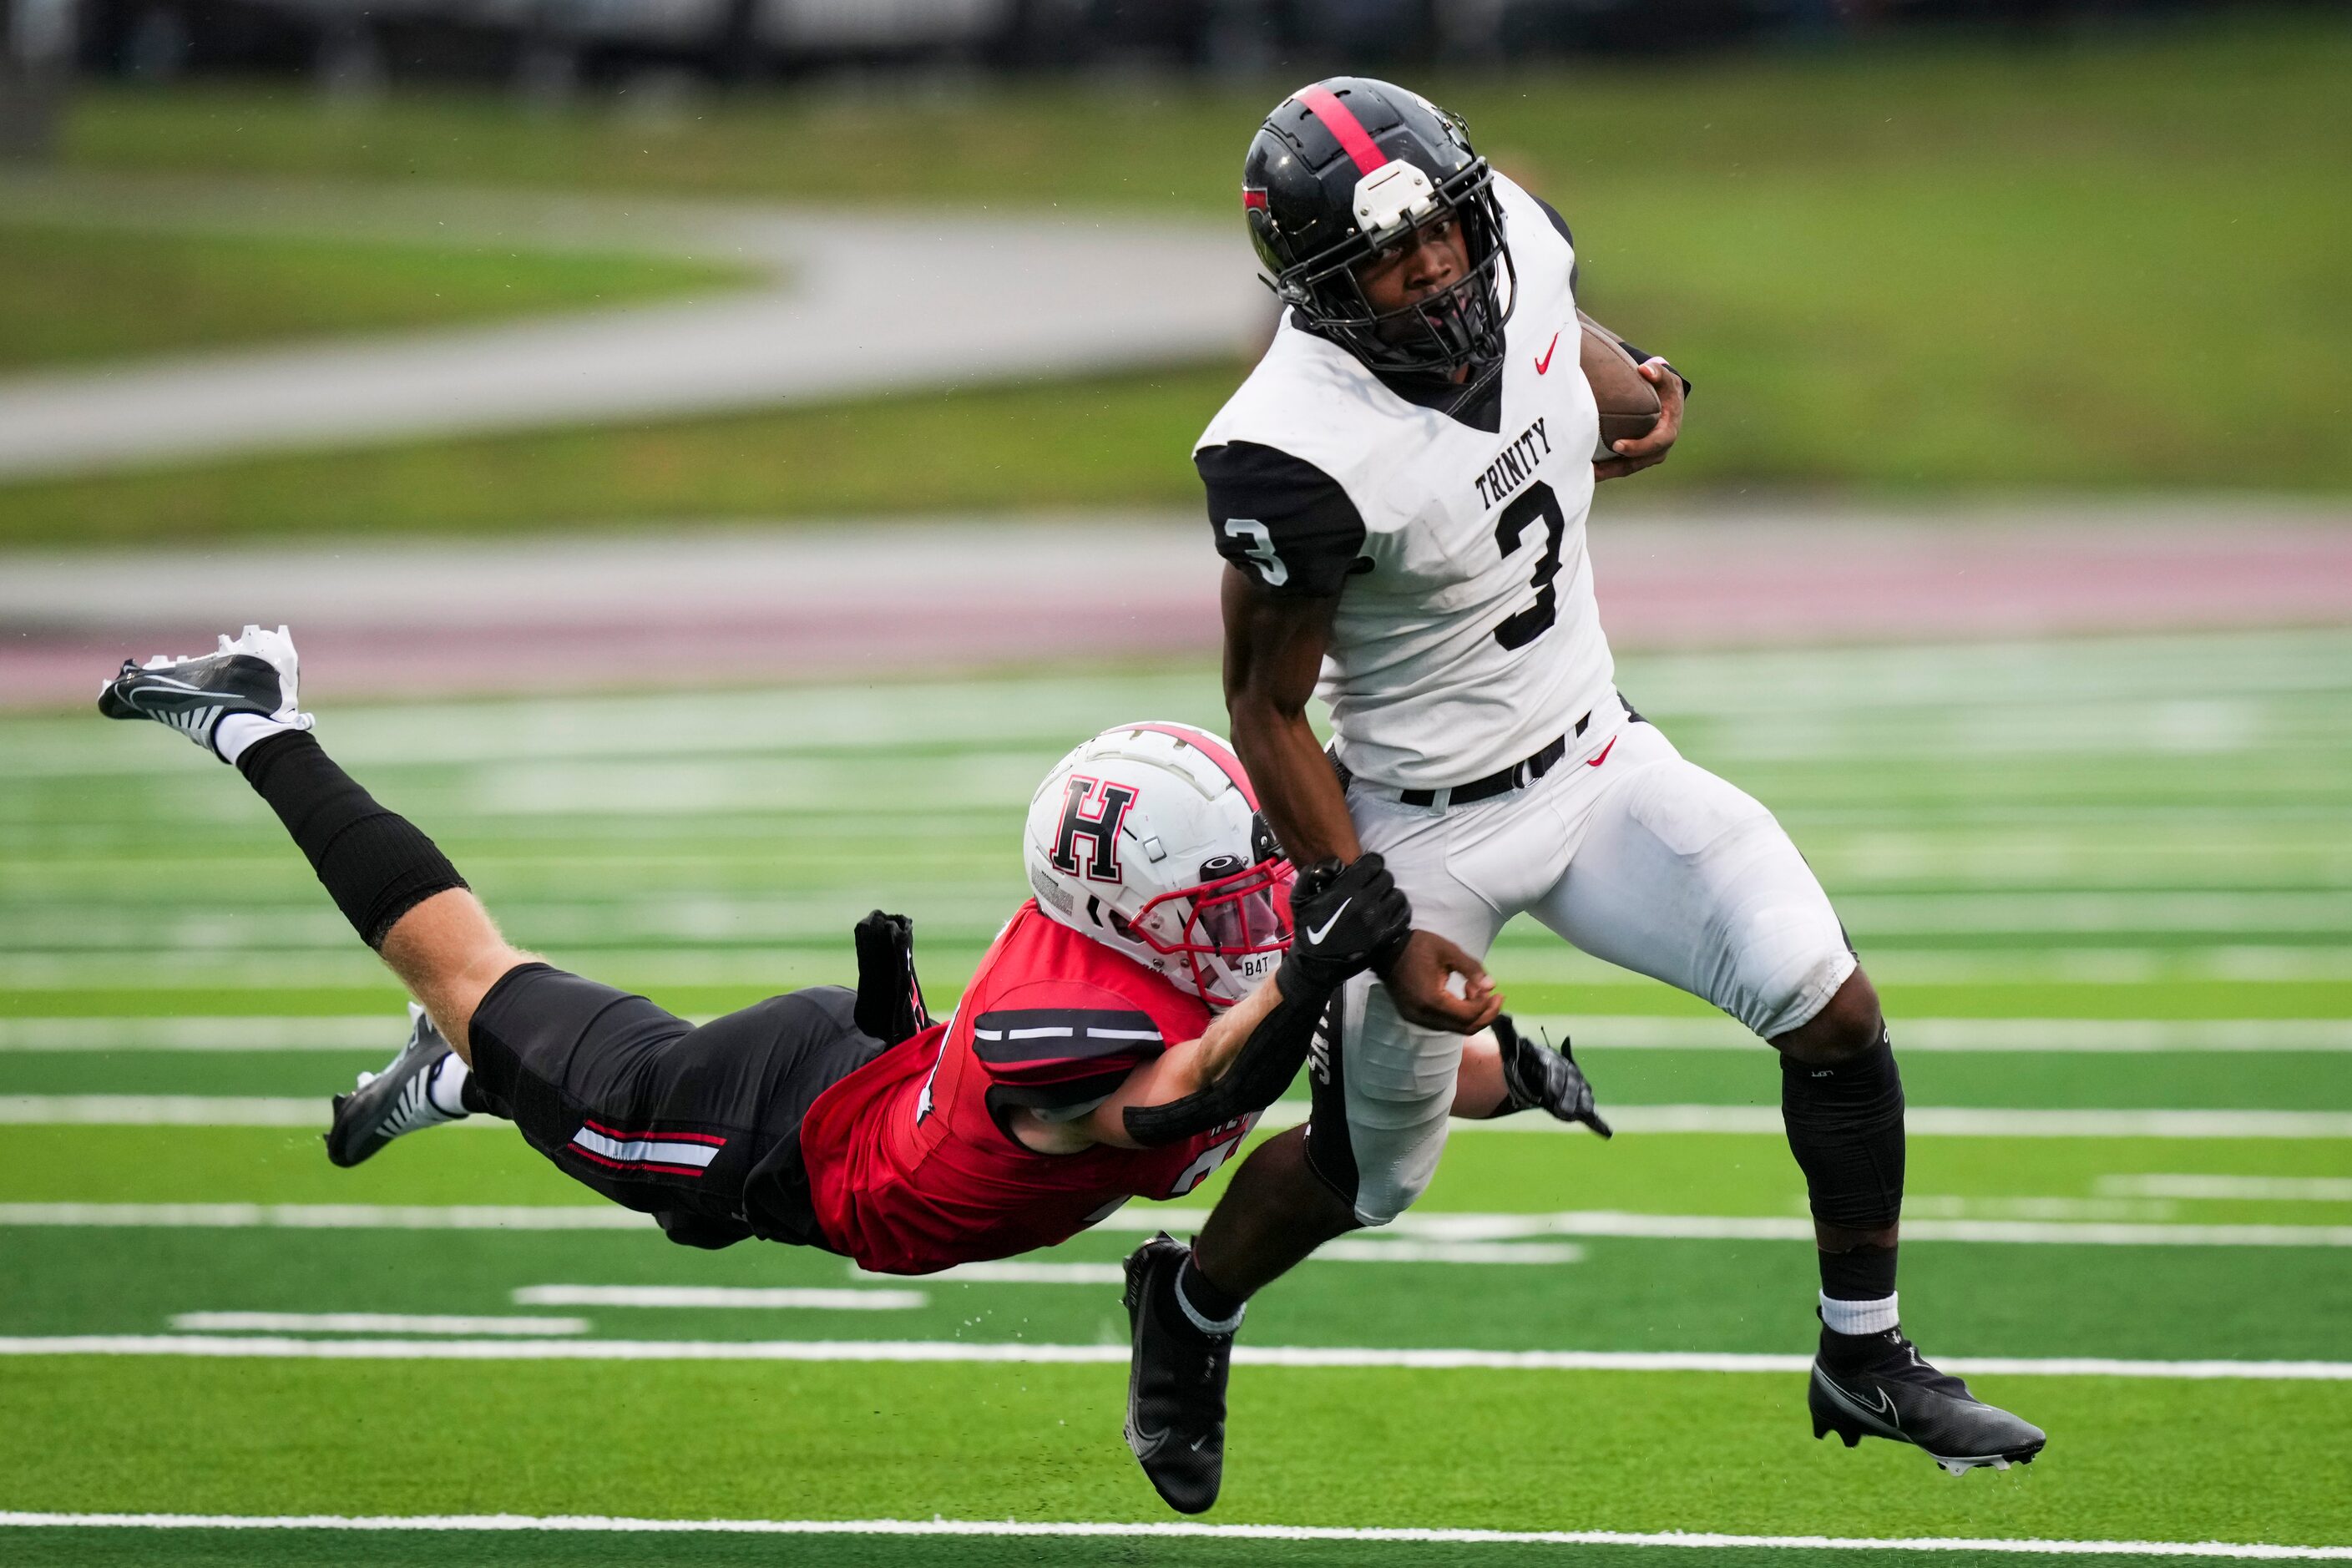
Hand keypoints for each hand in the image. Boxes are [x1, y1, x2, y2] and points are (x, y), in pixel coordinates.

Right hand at [1281, 853, 1412, 995]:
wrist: (1316, 965)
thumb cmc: (1307, 930)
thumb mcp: (1298, 899)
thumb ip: (1311, 874)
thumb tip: (1334, 863)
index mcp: (1345, 891)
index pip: (1373, 863)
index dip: (1370, 862)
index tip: (1366, 868)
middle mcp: (1364, 904)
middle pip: (1387, 878)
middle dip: (1379, 878)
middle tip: (1372, 885)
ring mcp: (1378, 922)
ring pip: (1398, 895)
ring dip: (1389, 895)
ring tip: (1380, 899)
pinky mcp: (1385, 938)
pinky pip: (1404, 916)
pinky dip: (1399, 911)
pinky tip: (1390, 912)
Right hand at [1378, 928, 1501, 1033]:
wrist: (1385, 949)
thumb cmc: (1417, 946)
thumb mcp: (1449, 950)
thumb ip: (1472, 968)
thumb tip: (1491, 986)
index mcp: (1432, 1000)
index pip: (1468, 1015)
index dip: (1486, 1005)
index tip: (1491, 989)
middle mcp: (1424, 1016)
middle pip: (1465, 1029)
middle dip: (1485, 1015)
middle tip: (1495, 997)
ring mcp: (1417, 1019)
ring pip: (1454, 1029)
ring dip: (1471, 1015)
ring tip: (1475, 991)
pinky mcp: (1413, 1017)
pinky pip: (1443, 1024)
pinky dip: (1457, 1015)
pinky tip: (1461, 997)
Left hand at [1493, 1014, 1610, 1135]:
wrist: (1533, 1071)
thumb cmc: (1522, 1059)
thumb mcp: (1511, 1046)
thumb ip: (1505, 1033)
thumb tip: (1498, 1017)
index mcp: (1548, 1059)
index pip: (1552, 1069)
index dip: (1553, 1081)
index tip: (1550, 1094)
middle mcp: (1566, 1071)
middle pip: (1570, 1084)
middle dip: (1567, 1098)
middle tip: (1563, 1113)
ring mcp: (1574, 1085)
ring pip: (1582, 1095)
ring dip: (1582, 1107)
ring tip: (1581, 1117)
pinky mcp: (1578, 1101)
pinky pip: (1590, 1111)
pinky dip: (1598, 1121)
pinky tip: (1606, 1132)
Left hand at [1594, 358, 1683, 480]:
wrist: (1668, 402)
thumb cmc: (1665, 389)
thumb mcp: (1666, 378)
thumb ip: (1657, 372)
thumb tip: (1645, 369)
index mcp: (1668, 431)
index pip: (1655, 443)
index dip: (1637, 446)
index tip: (1617, 445)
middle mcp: (1659, 449)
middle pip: (1635, 463)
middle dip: (1614, 467)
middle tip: (1593, 468)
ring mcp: (1647, 456)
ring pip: (1625, 468)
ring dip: (1606, 472)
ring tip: (1585, 473)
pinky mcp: (1636, 458)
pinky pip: (1619, 467)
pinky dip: (1604, 469)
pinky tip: (1586, 469)